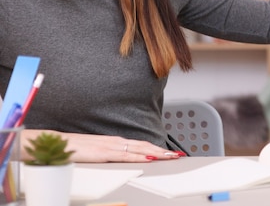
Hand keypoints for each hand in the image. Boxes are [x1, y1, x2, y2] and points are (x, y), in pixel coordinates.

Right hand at [22, 129, 182, 162]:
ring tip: (170, 156)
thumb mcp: (97, 152)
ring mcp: (111, 146)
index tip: (170, 153)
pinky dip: (139, 156)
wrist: (60, 143)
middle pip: (145, 146)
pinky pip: (125, 155)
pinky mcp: (104, 153)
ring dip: (157, 153)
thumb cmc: (77, 149)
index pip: (141, 145)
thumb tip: (122, 159)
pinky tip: (149, 157)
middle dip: (163, 151)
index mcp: (115, 142)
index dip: (157, 148)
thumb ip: (110, 155)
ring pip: (139, 149)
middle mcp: (116, 142)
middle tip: (177, 155)